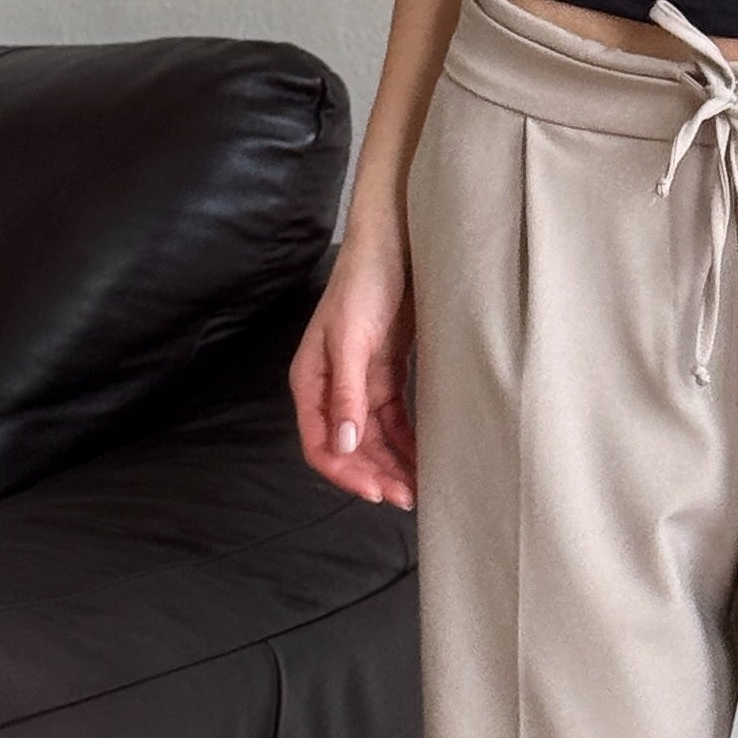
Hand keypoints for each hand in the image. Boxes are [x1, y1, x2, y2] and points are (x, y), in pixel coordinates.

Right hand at [289, 219, 419, 509]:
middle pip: (351, 448)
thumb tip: (345, 443)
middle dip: (377, 475)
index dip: (347, 474)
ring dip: (394, 464)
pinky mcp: (387, 373)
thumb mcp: (352, 336)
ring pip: (375, 439)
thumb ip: (347, 392)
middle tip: (409, 498)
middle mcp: (333, 387)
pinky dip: (408, 441)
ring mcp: (361, 382)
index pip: (321, 443)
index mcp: (311, 380)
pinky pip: (396, 420)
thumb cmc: (365, 279)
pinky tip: (426, 458)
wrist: (396, 239)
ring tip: (421, 487)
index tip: (378, 493)